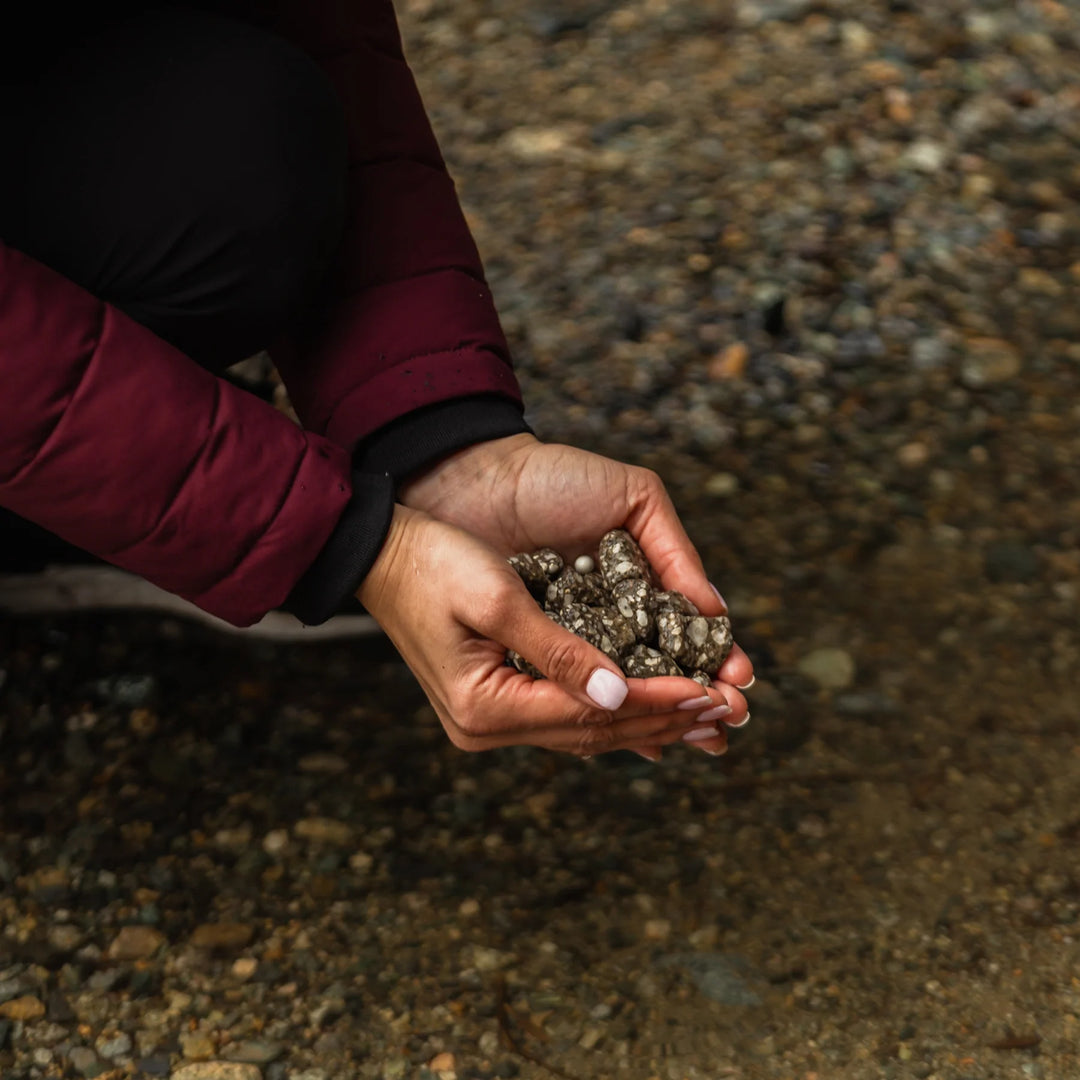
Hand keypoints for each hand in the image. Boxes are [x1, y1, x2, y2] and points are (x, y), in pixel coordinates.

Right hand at [357, 504, 736, 755]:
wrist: (380, 553)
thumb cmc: (433, 562)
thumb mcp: (496, 598)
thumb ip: (558, 650)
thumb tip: (617, 695)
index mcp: (484, 707)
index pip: (590, 713)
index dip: (654, 701)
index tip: (709, 691)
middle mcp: (488, 726)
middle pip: (593, 732)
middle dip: (662, 719)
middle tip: (725, 712)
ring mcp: (490, 720)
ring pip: (585, 731)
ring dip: (647, 721)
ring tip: (704, 718)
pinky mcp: (496, 702)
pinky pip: (568, 715)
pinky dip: (615, 712)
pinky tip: (652, 711)